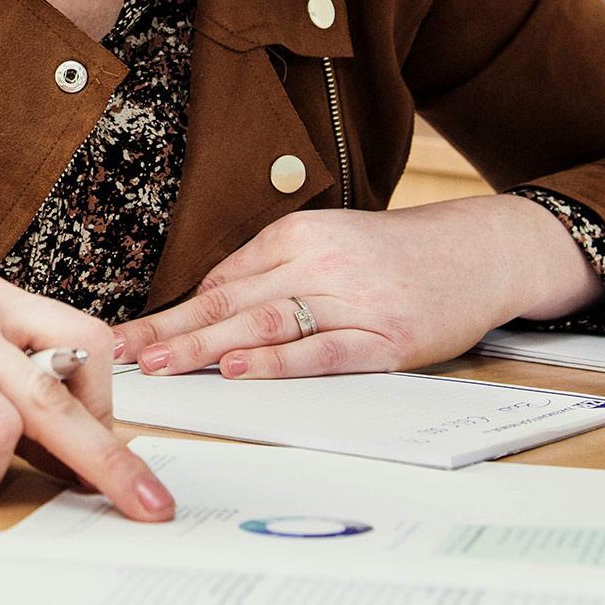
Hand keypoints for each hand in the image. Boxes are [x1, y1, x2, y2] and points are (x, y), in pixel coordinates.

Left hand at [115, 197, 601, 379]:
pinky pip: (323, 349)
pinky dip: (279, 362)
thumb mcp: (329, 245)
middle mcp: (318, 262)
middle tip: (121, 355)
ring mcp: (352, 299)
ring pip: (265, 323)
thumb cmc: (398, 256)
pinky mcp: (386, 335)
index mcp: (296, 235)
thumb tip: (208, 310)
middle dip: (169, 331)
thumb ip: (273, 273)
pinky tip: (241, 369)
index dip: (168, 312)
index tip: (125, 337)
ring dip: (206, 347)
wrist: (482, 251)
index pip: (219, 279)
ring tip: (161, 366)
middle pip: (229, 300)